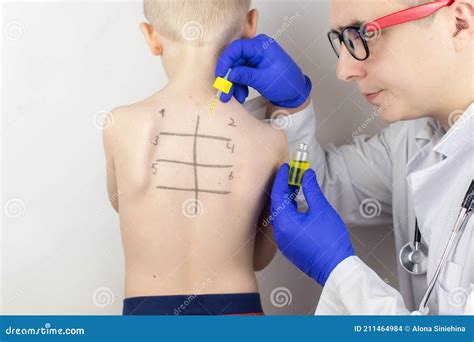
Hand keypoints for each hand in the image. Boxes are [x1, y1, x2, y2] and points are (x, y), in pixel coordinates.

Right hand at [215, 34, 311, 107]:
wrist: (295, 93)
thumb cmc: (287, 83)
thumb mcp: (264, 80)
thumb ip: (244, 75)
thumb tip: (228, 74)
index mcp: (261, 45)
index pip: (236, 48)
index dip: (225, 61)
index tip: (220, 76)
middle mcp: (256, 49)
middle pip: (234, 60)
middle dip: (229, 78)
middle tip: (224, 92)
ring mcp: (255, 58)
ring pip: (236, 69)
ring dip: (234, 84)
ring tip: (237, 98)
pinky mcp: (253, 67)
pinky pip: (240, 74)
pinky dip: (239, 85)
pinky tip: (242, 95)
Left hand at [270, 164, 354, 285]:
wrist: (336, 268)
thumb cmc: (330, 242)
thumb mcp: (321, 209)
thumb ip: (311, 190)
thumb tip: (306, 175)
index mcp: (284, 222)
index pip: (278, 194)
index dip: (281, 178)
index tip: (285, 167)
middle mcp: (279, 232)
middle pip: (277, 204)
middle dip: (284, 188)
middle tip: (291, 175)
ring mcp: (283, 241)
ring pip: (280, 215)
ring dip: (287, 201)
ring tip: (296, 188)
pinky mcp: (289, 247)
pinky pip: (285, 225)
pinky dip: (289, 213)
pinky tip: (298, 207)